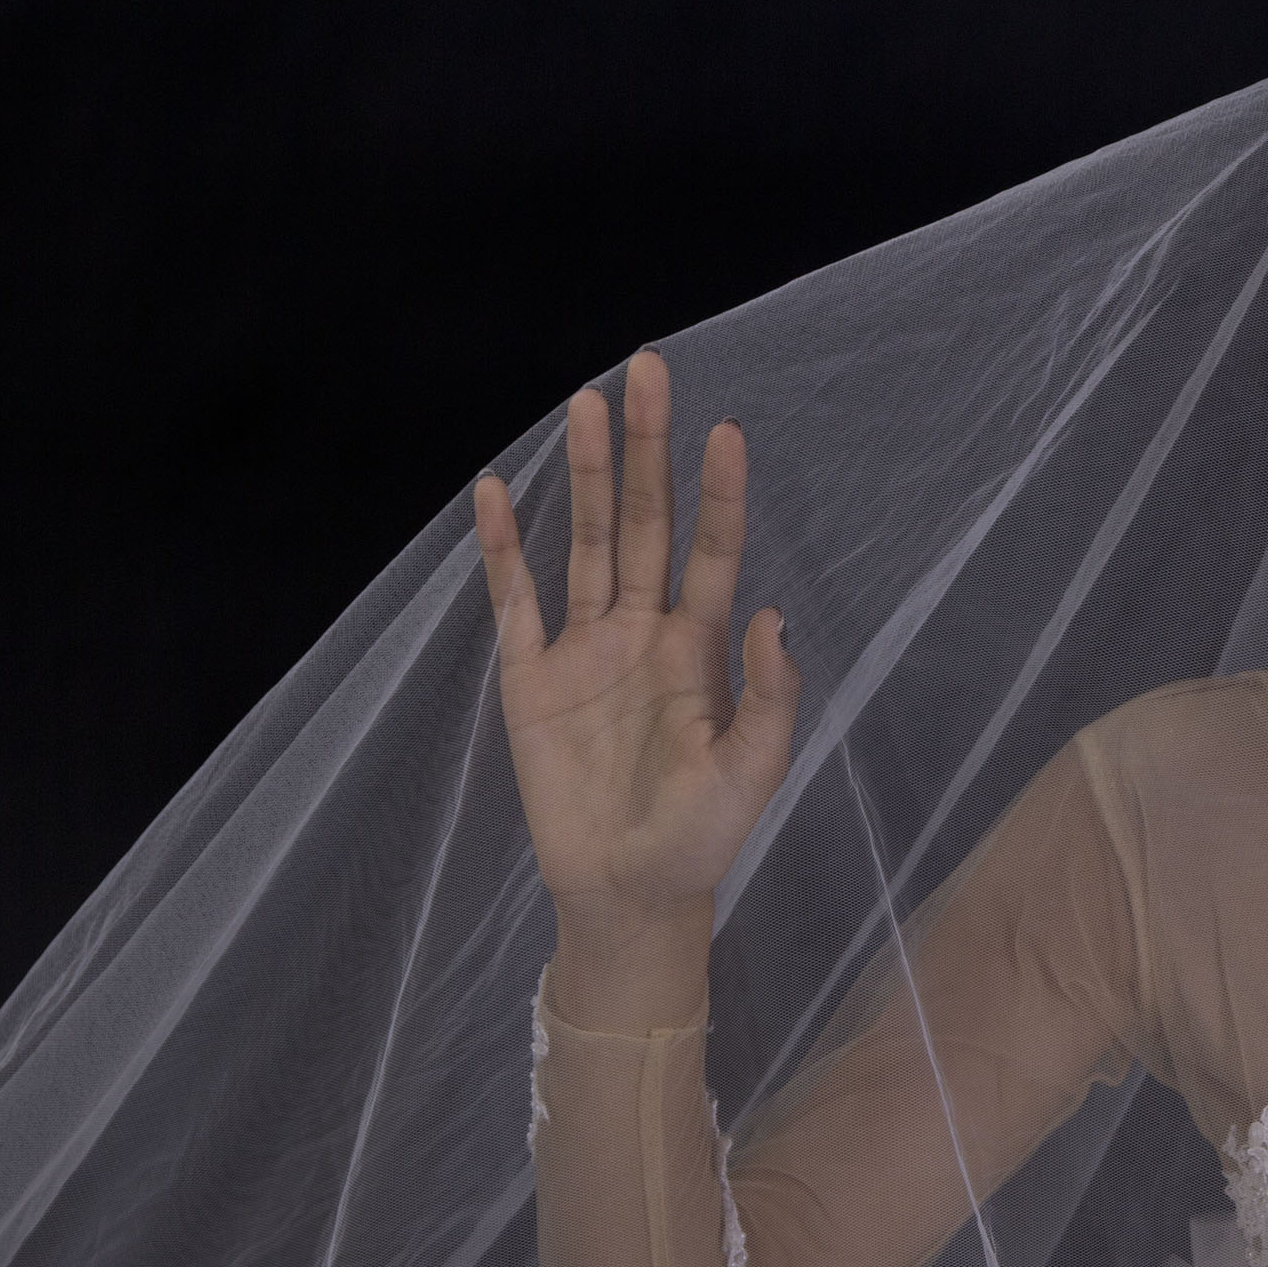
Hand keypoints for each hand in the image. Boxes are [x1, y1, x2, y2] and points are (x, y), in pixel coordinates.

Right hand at [472, 351, 799, 931]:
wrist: (626, 894)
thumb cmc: (699, 840)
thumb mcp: (751, 777)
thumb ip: (767, 701)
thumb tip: (771, 614)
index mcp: (699, 649)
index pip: (711, 551)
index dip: (719, 493)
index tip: (726, 430)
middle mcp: (642, 632)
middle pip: (646, 522)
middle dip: (646, 450)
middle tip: (645, 372)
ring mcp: (583, 649)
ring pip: (585, 543)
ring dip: (584, 477)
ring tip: (582, 405)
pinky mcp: (530, 680)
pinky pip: (515, 601)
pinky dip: (504, 548)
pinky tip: (496, 491)